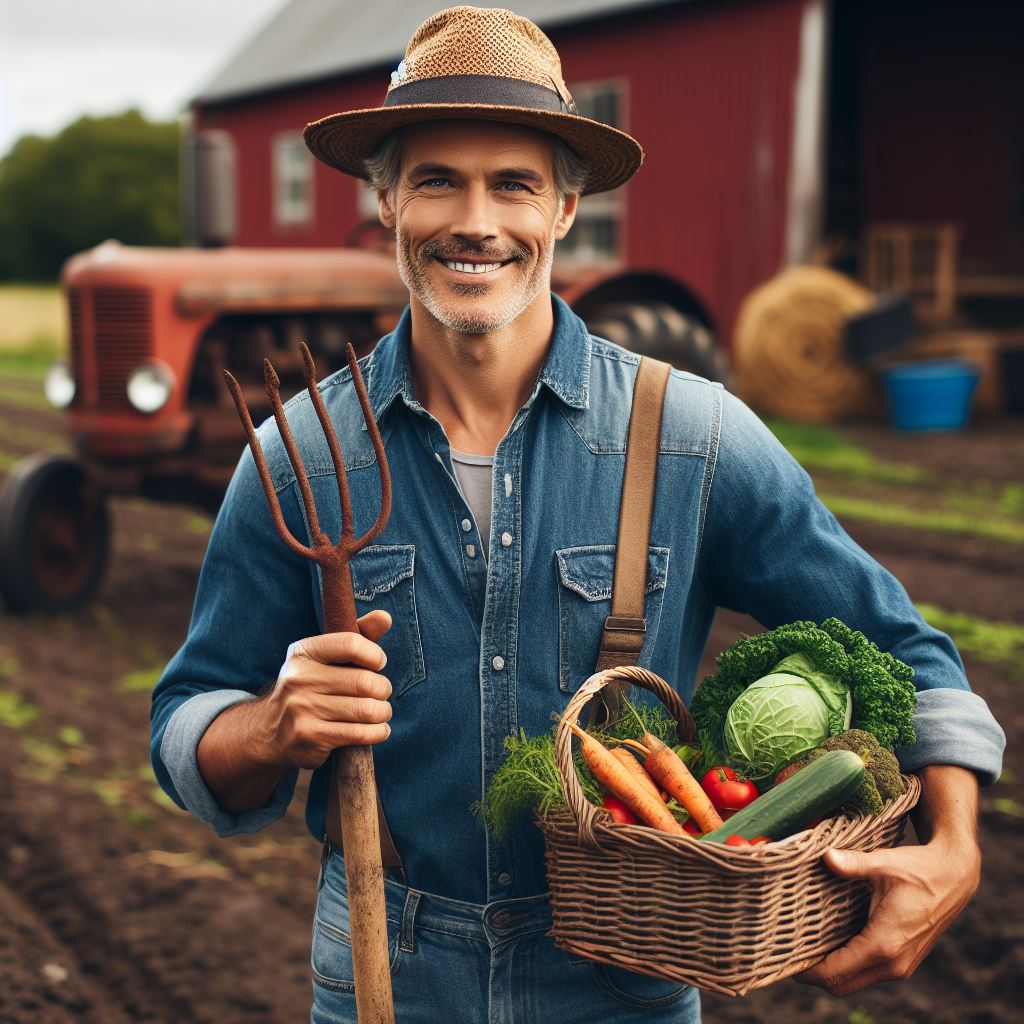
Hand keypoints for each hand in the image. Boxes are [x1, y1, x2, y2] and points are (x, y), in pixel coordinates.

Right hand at [256, 609, 393, 770]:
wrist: (271, 732)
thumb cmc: (311, 688)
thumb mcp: (327, 658)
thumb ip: (358, 636)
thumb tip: (385, 616)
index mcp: (304, 652)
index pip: (351, 643)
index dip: (375, 655)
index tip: (378, 664)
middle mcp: (299, 678)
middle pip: (364, 681)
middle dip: (383, 689)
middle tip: (382, 693)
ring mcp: (301, 709)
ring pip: (366, 709)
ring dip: (383, 712)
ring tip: (381, 712)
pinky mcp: (309, 736)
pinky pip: (359, 733)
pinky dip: (378, 731)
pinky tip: (378, 729)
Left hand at [796, 838, 980, 994]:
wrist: (954, 877)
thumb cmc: (918, 870)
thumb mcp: (882, 863)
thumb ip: (852, 863)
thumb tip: (825, 857)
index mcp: (884, 944)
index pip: (835, 972)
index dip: (808, 970)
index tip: (785, 956)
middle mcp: (892, 964)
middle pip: (841, 985)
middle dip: (813, 974)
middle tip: (788, 951)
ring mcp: (900, 967)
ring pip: (854, 982)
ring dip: (830, 971)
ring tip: (804, 947)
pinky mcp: (903, 962)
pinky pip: (867, 974)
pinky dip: (846, 967)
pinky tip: (830, 944)